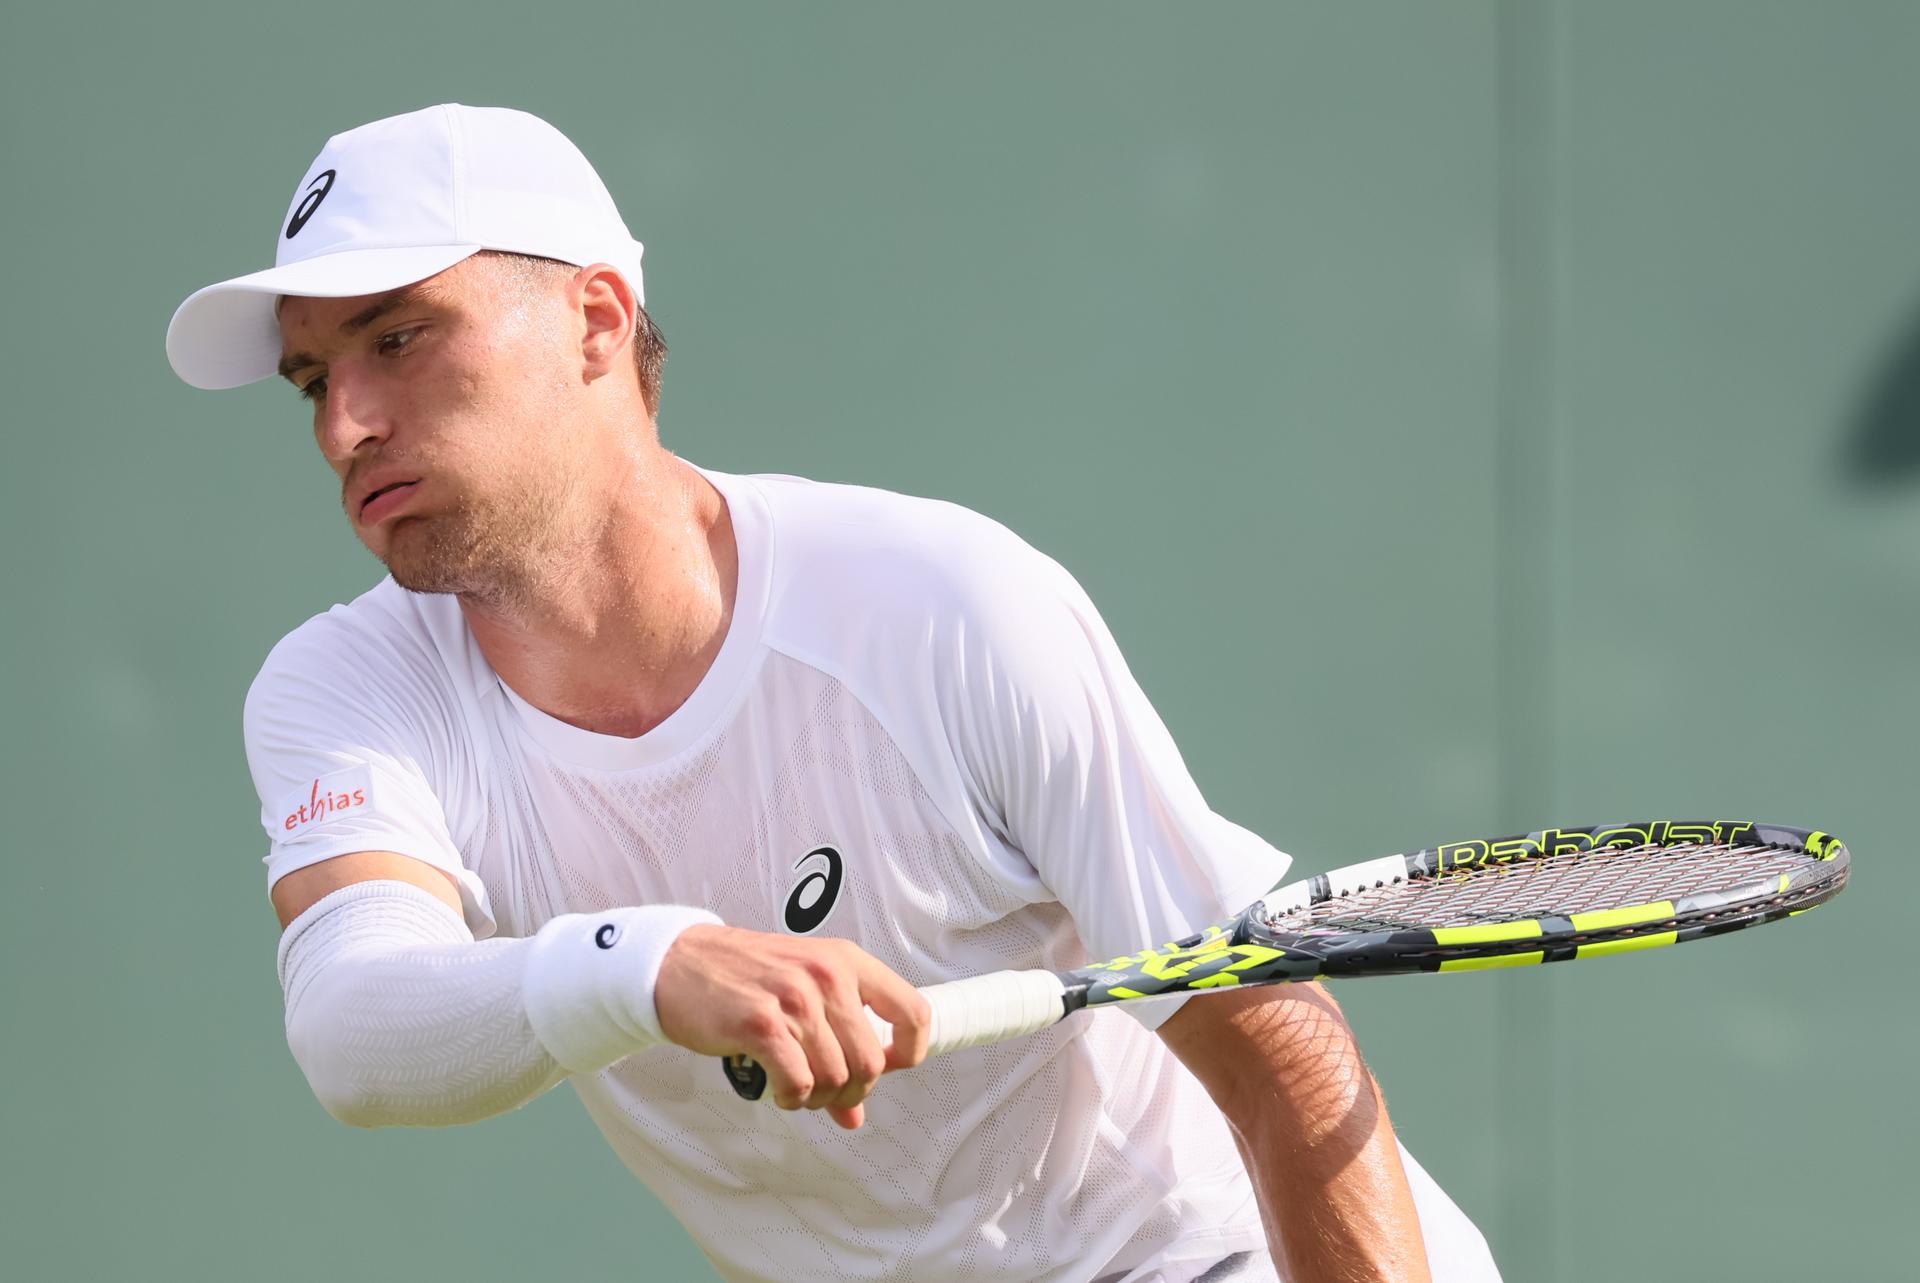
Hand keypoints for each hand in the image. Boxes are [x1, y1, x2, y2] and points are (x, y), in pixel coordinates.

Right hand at [654, 925, 930, 1128]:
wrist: (677, 963)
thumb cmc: (743, 978)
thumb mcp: (801, 997)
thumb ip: (836, 1047)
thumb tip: (854, 1116)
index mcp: (846, 961)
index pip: (913, 1012)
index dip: (908, 1053)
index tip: (886, 1070)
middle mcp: (827, 975)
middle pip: (872, 1062)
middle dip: (851, 1091)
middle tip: (825, 1092)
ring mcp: (794, 998)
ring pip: (837, 1078)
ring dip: (818, 1099)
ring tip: (797, 1088)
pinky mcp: (761, 1024)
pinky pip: (800, 1084)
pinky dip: (793, 1099)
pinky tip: (779, 1090)